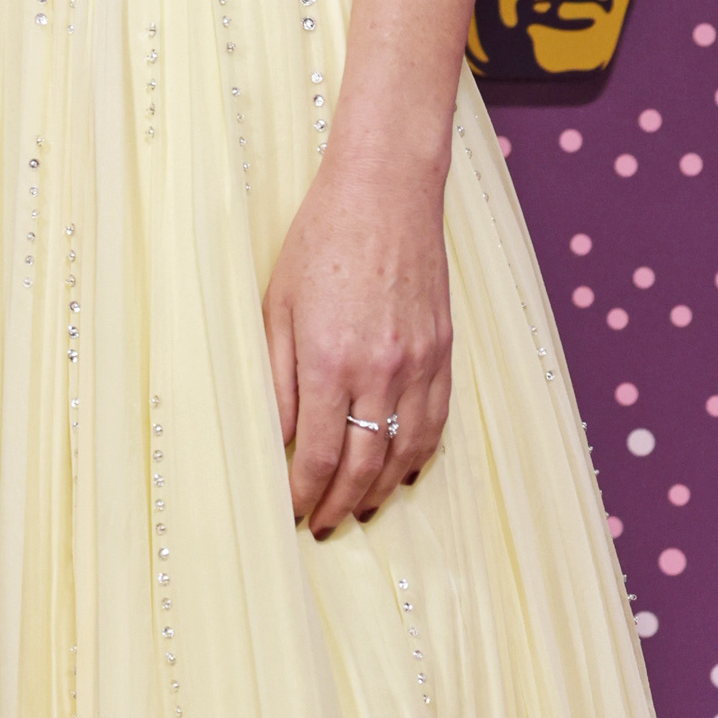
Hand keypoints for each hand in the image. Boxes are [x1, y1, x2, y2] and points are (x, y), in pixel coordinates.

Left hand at [261, 155, 451, 539]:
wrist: (386, 191)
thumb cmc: (320, 242)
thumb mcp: (276, 308)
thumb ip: (274, 380)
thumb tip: (273, 440)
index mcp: (329, 361)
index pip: (318, 455)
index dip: (304, 494)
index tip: (293, 512)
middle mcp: (380, 370)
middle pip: (363, 465)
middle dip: (339, 503)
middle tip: (323, 525)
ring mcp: (419, 362)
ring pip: (406, 451)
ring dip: (381, 489)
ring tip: (359, 508)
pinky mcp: (444, 350)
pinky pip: (436, 420)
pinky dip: (418, 455)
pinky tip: (401, 470)